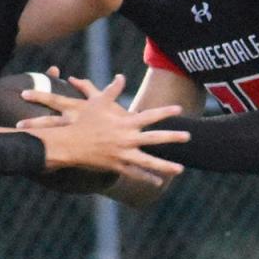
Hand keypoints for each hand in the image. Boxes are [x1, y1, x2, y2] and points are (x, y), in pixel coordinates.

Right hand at [20, 74, 187, 183]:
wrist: (69, 145)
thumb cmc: (83, 123)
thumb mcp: (97, 103)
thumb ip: (112, 90)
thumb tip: (121, 77)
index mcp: (124, 123)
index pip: (149, 116)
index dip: (164, 113)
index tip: (178, 110)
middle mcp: (126, 139)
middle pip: (154, 139)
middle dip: (172, 138)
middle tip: (189, 137)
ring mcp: (122, 154)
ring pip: (148, 161)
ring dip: (165, 165)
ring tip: (180, 169)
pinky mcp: (116, 166)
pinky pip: (135, 173)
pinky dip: (147, 177)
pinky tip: (159, 181)